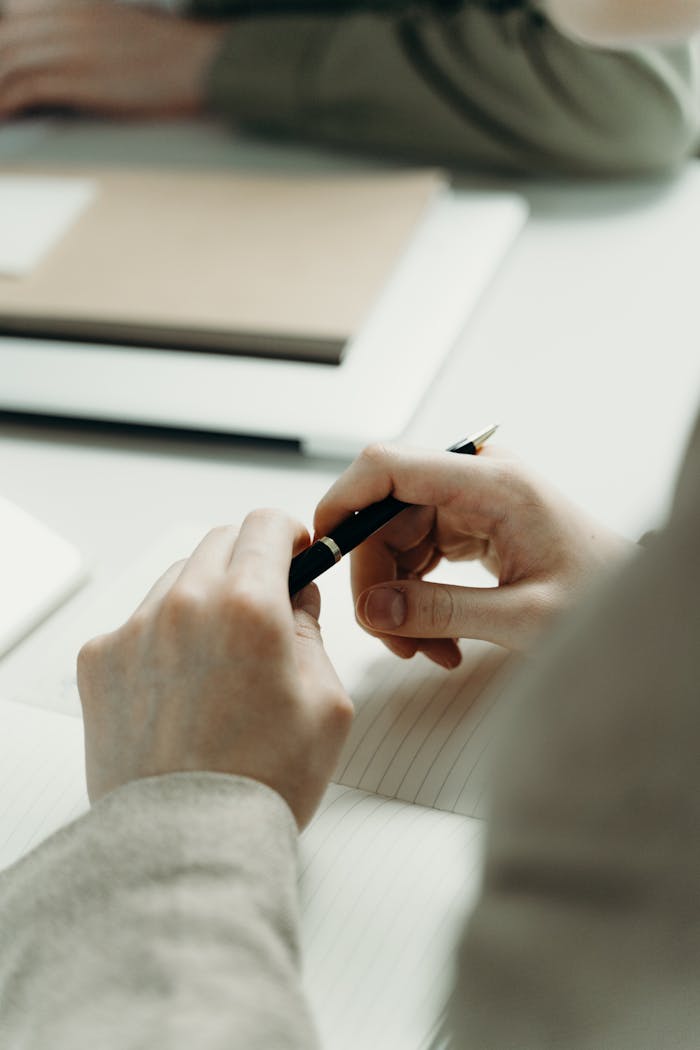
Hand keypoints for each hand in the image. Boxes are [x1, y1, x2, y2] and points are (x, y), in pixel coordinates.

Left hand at [0, 3, 229, 118]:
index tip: (6, 66)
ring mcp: (72, 48)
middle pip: (7, 39)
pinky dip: (8, 103)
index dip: (4, 42)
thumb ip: (85, 28)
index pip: (15, 13)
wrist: (202, 66)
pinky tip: (5, 117)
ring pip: (9, 62)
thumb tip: (62, 52)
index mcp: (75, 2)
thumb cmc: (170, 55)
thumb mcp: (118, 24)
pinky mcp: (81, 79)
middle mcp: (67, 18)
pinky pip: (27, 88)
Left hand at [77, 513, 352, 828]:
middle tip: (265, 606)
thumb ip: (313, 632)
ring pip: (178, 580)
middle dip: (249, 562)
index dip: (288, 534)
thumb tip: (296, 598)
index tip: (295, 549)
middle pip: (218, 543)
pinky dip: (165, 636)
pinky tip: (183, 684)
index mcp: (248, 605)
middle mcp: (185, 604)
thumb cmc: (264, 781)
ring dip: (205, 597)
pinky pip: (139, 622)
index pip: (264, 525)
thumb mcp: (326, 702)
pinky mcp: (100, 661)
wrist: (188, 840)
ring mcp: (134, 630)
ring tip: (221, 656)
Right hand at [314, 443, 633, 666]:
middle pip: (384, 515)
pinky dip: (417, 596)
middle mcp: (476, 480)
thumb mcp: (522, 618)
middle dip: (378, 581)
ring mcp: (471, 499)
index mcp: (493, 484)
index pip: (389, 464)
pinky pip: (417, 554)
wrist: (631, 599)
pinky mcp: (469, 522)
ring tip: (430, 649)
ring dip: (398, 597)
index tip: (322, 547)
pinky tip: (440, 636)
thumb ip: (441, 612)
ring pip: (395, 540)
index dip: (343, 499)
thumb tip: (372, 608)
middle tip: (396, 640)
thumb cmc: (600, 597)